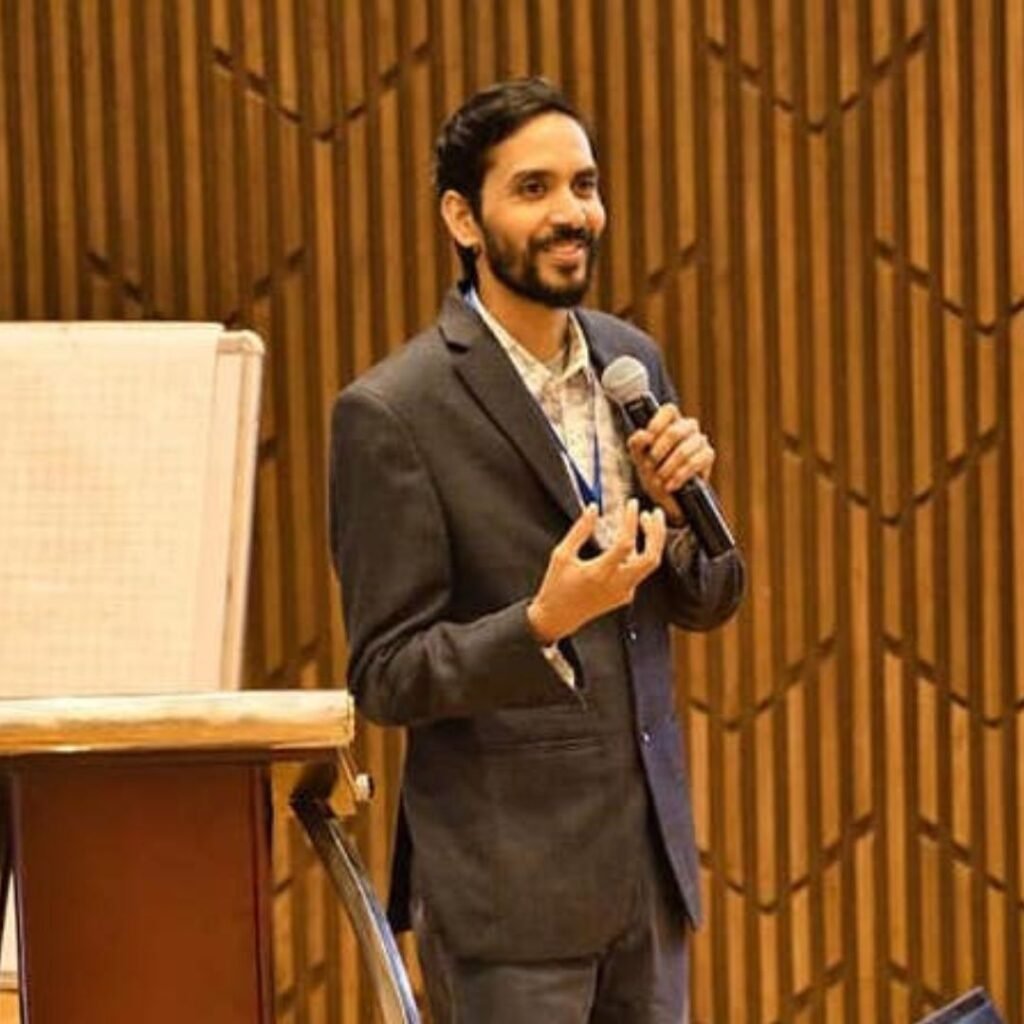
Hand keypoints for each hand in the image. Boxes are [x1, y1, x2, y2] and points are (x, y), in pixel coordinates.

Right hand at [526, 500, 666, 643]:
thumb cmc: (556, 587)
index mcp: (599, 573)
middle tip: (654, 512)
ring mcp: (624, 592)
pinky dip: (639, 553)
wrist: (557, 618)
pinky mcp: (626, 596)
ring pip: (649, 564)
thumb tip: (593, 508)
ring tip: (646, 520)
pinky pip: (638, 571)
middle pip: (651, 558)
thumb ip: (579, 531)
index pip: (625, 543)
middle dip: (657, 533)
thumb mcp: (561, 555)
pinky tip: (630, 542)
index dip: (630, 521)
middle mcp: (616, 584)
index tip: (631, 504)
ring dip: (652, 541)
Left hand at [626, 404, 714, 524]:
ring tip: (659, 479)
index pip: (669, 410)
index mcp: (671, 421)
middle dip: (658, 452)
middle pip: (675, 431)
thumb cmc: (653, 470)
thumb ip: (637, 444)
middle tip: (649, 465)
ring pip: (683, 451)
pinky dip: (679, 476)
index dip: (657, 423)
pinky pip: (694, 463)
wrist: (667, 494)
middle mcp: (688, 427)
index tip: (648, 440)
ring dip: (667, 468)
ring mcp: (700, 440)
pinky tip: (670, 485)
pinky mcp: (707, 456)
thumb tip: (644, 435)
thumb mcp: (639, 457)